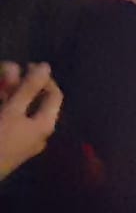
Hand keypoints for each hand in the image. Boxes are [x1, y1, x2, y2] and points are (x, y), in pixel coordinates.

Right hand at [0, 63, 61, 180]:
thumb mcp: (12, 111)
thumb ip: (29, 89)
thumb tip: (46, 66)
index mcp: (45, 125)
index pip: (54, 94)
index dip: (44, 78)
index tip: (28, 65)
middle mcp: (38, 134)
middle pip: (35, 102)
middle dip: (21, 85)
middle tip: (5, 73)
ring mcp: (22, 142)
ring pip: (20, 111)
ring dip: (11, 95)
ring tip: (0, 84)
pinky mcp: (8, 146)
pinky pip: (11, 121)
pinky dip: (6, 108)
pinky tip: (1, 100)